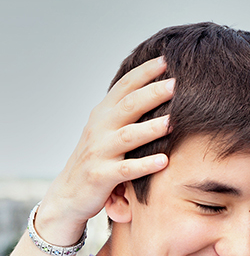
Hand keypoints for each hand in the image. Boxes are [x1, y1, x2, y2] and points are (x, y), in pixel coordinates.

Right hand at [36, 56, 173, 245]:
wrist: (68, 194)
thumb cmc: (96, 161)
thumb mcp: (106, 132)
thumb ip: (125, 114)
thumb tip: (154, 91)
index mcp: (103, 115)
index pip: (124, 87)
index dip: (144, 73)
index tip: (166, 60)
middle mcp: (99, 129)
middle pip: (128, 106)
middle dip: (152, 94)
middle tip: (175, 84)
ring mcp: (99, 152)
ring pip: (128, 136)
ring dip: (151, 128)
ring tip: (173, 122)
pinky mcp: (101, 176)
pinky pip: (126, 170)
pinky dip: (145, 165)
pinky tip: (164, 161)